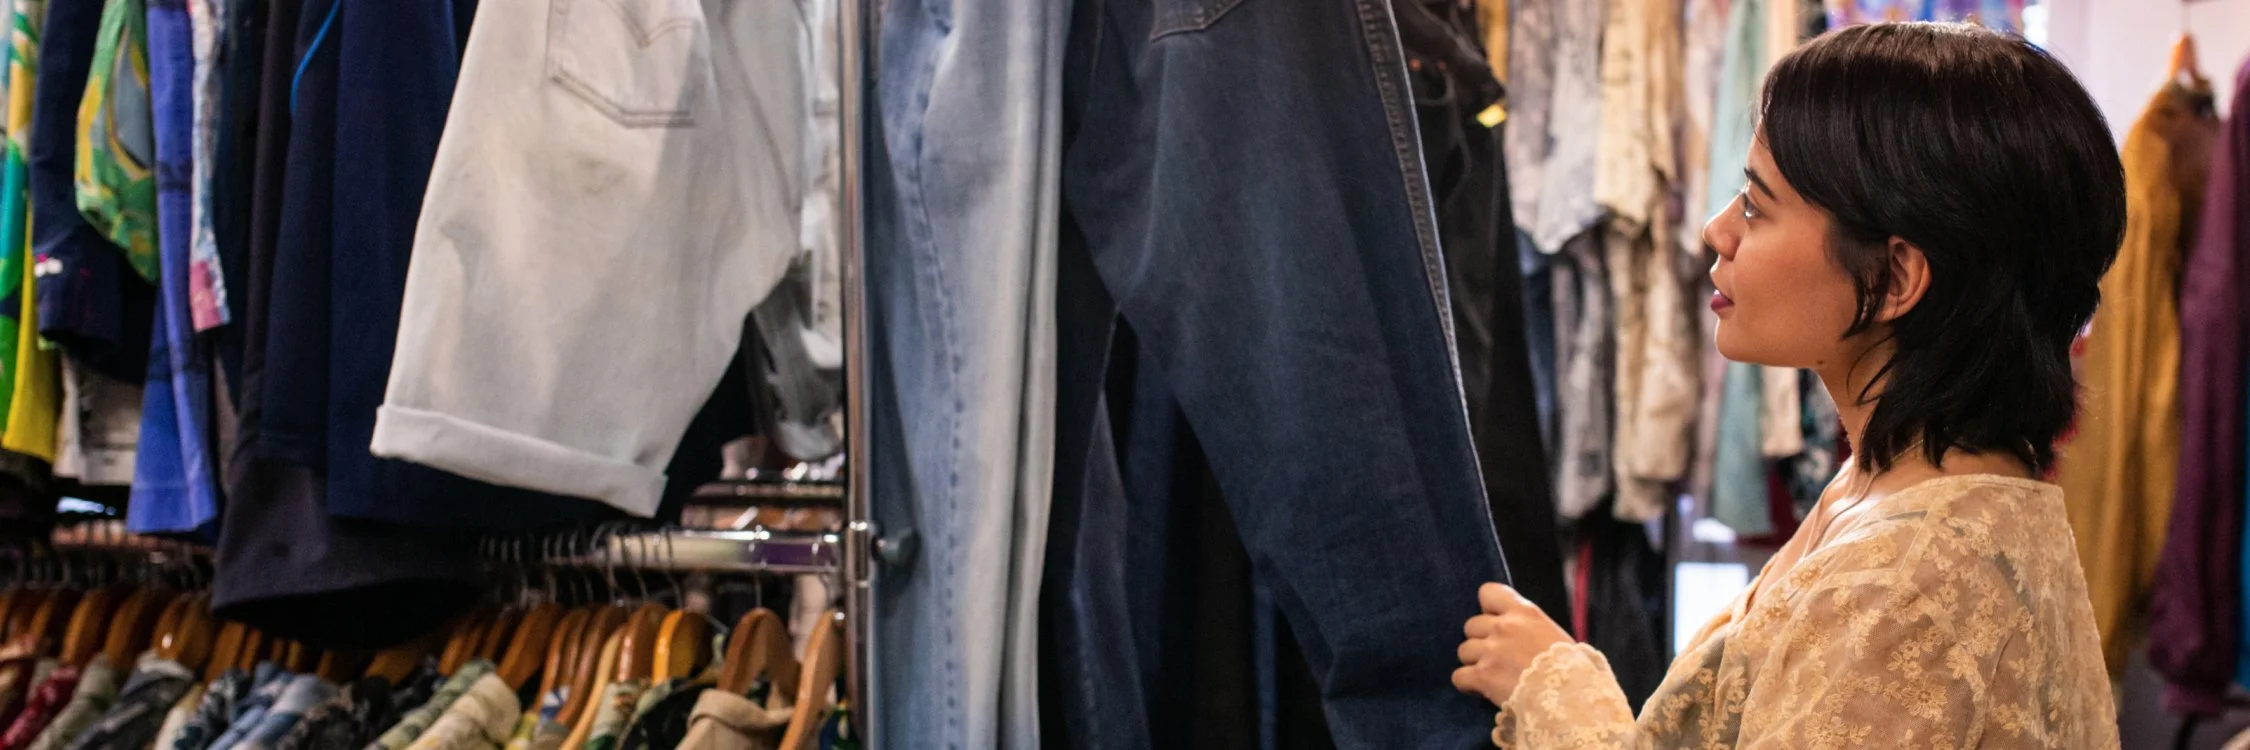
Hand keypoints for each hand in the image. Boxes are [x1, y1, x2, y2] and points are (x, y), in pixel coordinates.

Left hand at [1451, 582, 1573, 704]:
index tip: (1496, 622)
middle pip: (1471, 625)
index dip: (1488, 609)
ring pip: (1463, 651)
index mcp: (1524, 612)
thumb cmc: (1572, 668)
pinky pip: (1459, 676)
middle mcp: (1504, 627)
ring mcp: (1491, 651)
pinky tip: (1483, 690)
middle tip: (1497, 657)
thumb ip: (1530, 628)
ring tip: (1492, 675)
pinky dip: (1468, 685)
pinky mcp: (1482, 676)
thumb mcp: (1555, 634)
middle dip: (1480, 640)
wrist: (1571, 696)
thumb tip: (1520, 635)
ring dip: (1474, 663)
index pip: (1488, 593)